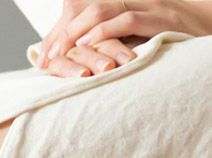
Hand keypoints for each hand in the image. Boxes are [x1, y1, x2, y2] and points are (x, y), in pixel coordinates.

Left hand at [37, 1, 211, 66]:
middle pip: (89, 8)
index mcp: (127, 7)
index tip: (44, 55)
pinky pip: (127, 19)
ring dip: (77, 31)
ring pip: (103, 10)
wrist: (211, 33)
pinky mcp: (160, 18)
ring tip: (59, 51)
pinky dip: (104, 32)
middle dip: (64, 32)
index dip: (64, 32)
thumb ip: (116, 50)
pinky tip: (87, 44)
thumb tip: (89, 69)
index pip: (88, 13)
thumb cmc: (175, 47)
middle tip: (46, 57)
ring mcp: (148, 7)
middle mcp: (135, 2)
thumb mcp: (140, 46)